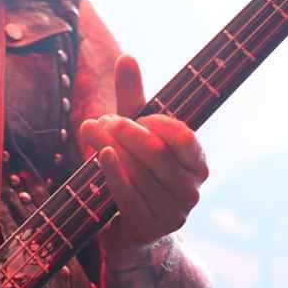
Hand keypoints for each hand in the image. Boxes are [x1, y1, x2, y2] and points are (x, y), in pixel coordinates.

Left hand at [79, 53, 207, 260]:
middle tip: (102, 120)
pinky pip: (128, 194)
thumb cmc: (135, 173)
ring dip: (111, 148)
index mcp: (197, 165)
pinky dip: (112, 173)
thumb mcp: (134, 136)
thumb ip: (133, 101)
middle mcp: (191, 190)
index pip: (183, 138)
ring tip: (91, 130)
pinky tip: (99, 155)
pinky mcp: (149, 228)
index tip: (131, 115)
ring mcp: (173, 213)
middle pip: (157, 153)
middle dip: (126, 132)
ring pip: (139, 173)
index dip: (156, 124)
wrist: (128, 231)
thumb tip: (127, 57)